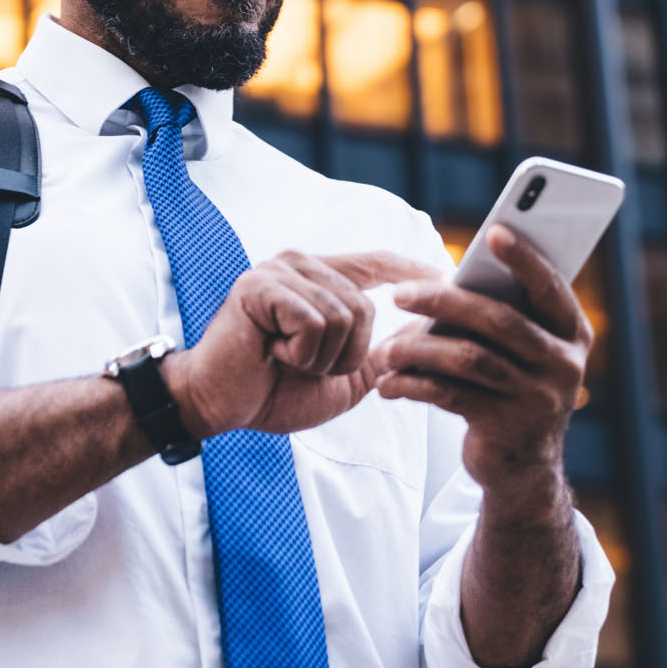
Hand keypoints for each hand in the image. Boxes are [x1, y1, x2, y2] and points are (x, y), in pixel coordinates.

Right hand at [166, 250, 445, 437]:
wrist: (217, 406)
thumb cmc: (273, 389)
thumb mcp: (342, 377)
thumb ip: (380, 354)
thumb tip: (426, 331)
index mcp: (319, 277)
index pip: (376, 261)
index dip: (412, 271)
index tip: (449, 279)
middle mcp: (300, 263)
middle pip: (365, 306)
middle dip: (347, 354)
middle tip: (306, 366)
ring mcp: (278, 271)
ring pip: (341, 316)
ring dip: (321, 358)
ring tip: (287, 360)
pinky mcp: (260, 287)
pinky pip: (314, 323)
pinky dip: (301, 353)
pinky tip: (273, 354)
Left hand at [371, 226, 591, 489]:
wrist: (522, 468)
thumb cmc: (511, 387)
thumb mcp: (521, 351)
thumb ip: (503, 314)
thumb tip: (447, 276)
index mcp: (572, 332)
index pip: (549, 287)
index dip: (524, 259)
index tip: (494, 232)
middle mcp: (564, 364)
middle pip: (500, 320)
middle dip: (444, 301)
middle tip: (399, 294)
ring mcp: (538, 398)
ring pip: (470, 359)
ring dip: (418, 350)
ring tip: (383, 349)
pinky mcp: (506, 428)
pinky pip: (451, 396)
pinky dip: (414, 386)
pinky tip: (388, 384)